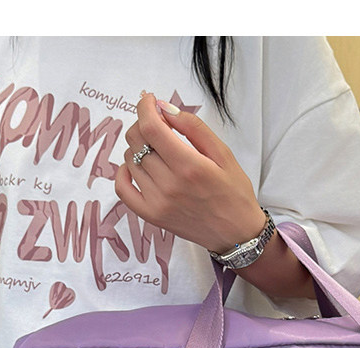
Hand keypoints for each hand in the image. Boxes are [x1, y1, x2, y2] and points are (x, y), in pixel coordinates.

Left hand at [115, 93, 266, 253]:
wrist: (237, 234)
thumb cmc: (234, 194)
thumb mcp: (223, 154)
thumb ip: (194, 128)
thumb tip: (165, 109)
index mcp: (189, 166)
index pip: (150, 128)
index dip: (145, 108)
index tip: (149, 101)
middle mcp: (169, 184)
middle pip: (136, 141)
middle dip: (143, 125)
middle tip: (158, 127)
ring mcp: (158, 202)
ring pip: (130, 160)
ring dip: (138, 148)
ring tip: (157, 151)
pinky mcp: (152, 216)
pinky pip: (123, 189)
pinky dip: (125, 173)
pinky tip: (137, 167)